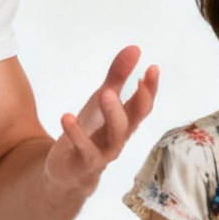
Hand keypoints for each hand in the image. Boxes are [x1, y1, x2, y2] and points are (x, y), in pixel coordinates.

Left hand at [42, 46, 158, 195]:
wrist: (68, 171)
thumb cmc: (91, 132)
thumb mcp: (101, 101)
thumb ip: (117, 76)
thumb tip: (135, 48)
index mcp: (126, 121)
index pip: (144, 104)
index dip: (151, 88)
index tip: (153, 68)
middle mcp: (119, 137)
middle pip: (134, 119)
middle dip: (138, 101)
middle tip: (136, 79)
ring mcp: (104, 152)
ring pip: (115, 135)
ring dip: (112, 114)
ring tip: (105, 93)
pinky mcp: (85, 162)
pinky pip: (84, 148)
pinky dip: (76, 133)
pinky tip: (66, 117)